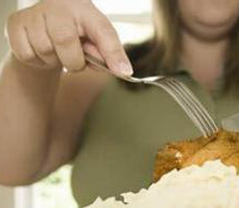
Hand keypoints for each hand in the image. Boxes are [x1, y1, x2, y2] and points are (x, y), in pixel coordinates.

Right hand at [5, 0, 132, 74]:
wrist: (44, 28)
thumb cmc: (75, 34)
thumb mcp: (95, 41)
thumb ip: (108, 54)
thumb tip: (122, 70)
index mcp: (85, 9)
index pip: (103, 31)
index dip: (113, 52)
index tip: (124, 72)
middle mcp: (59, 6)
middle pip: (66, 42)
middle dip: (73, 61)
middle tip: (74, 60)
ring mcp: (35, 13)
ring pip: (45, 50)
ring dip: (54, 61)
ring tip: (57, 52)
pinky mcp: (16, 24)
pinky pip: (27, 54)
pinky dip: (37, 61)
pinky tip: (42, 51)